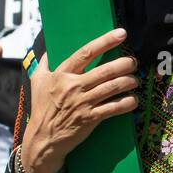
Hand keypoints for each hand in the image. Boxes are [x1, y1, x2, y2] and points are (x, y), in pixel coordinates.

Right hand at [24, 29, 138, 172]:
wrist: (42, 138)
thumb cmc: (42, 108)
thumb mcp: (37, 83)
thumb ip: (43, 64)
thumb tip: (48, 49)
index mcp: (61, 75)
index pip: (86, 53)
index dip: (105, 41)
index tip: (121, 33)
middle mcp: (73, 87)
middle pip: (105, 70)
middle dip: (124, 64)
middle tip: (133, 62)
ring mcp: (82, 103)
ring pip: (112, 87)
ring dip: (129, 82)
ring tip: (134, 80)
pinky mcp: (90, 118)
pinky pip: (114, 108)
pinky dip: (127, 102)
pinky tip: (133, 99)